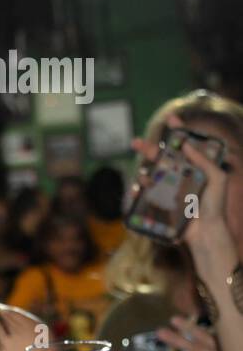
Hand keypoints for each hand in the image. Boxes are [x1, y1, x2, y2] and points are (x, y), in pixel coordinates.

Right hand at [132, 113, 233, 261]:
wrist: (206, 231)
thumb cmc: (215, 205)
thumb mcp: (217, 179)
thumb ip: (205, 161)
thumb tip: (188, 145)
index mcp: (195, 167)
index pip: (186, 145)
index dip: (178, 131)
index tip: (170, 118)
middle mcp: (180, 175)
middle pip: (161, 157)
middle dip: (148, 149)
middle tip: (134, 143)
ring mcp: (169, 188)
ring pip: (151, 173)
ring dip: (143, 171)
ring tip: (142, 177)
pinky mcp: (160, 201)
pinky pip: (146, 192)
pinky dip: (139, 190)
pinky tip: (138, 190)